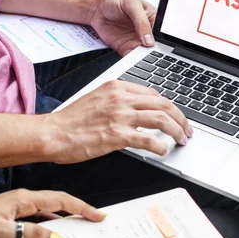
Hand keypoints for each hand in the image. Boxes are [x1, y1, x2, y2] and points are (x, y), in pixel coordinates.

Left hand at [0, 189, 105, 237]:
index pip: (60, 199)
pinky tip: (50, 237)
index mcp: (23, 198)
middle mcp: (22, 201)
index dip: (81, 206)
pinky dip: (47, 229)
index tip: (97, 214)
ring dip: (60, 223)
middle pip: (57, 204)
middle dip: (75, 212)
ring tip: (74, 231)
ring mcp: (16, 210)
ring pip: (47, 215)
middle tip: (91, 221)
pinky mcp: (11, 220)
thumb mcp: (4, 233)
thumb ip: (32, 234)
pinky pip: (36, 223)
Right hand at [45, 80, 193, 163]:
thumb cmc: (71, 121)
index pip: (153, 93)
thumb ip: (118, 102)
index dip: (169, 105)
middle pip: (163, 103)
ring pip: (161, 118)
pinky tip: (164, 150)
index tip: (174, 115)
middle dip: (180, 117)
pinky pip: (149, 139)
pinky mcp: (117, 134)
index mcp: (116, 87)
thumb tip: (139, 111)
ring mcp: (120, 115)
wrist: (52, 133)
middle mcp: (121, 98)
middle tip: (186, 129)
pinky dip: (161, 145)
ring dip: (177, 130)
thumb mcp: (97, 100)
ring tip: (181, 139)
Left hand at [89, 0, 156, 55]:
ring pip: (145, 54)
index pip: (162, 32)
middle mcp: (146, 32)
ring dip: (144, 58)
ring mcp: (136, 41)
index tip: (158, 43)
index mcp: (153, 19)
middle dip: (154, 51)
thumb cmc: (116, 0)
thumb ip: (141, 22)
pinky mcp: (126, 48)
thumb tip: (149, 39)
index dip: (163, 39)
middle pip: (155, 46)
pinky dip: (132, 61)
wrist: (96, 7)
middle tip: (150, 52)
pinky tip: (132, 59)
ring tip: (142, 56)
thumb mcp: (131, 5)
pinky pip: (132, 58)